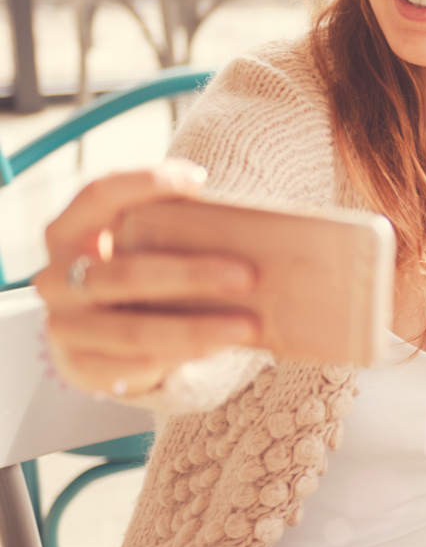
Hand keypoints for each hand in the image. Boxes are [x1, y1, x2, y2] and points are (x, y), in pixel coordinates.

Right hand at [34, 159, 259, 396]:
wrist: (101, 335)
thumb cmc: (134, 267)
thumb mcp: (140, 239)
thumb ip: (171, 222)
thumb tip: (247, 217)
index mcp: (70, 230)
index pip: (99, 195)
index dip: (146, 182)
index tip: (200, 180)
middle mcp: (57, 278)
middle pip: (125, 273)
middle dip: (191, 275)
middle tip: (247, 274)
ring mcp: (66, 326)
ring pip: (132, 330)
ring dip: (194, 328)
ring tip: (245, 325)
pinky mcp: (82, 366)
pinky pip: (133, 365)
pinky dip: (179, 356)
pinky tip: (218, 347)